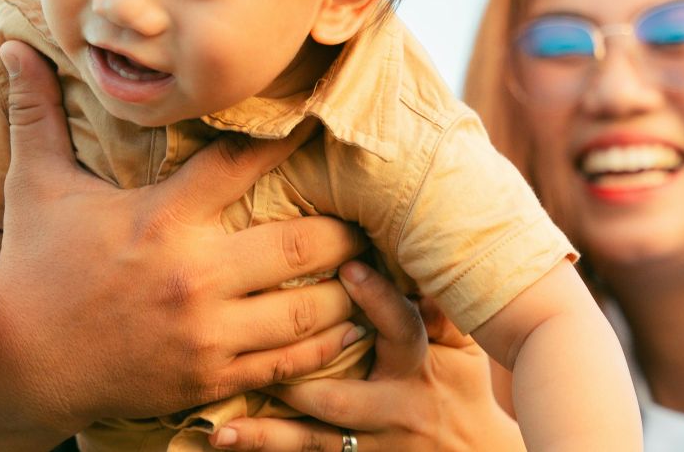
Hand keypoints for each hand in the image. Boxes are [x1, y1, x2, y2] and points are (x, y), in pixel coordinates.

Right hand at [0, 41, 369, 434]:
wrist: (18, 367)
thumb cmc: (30, 268)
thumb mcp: (33, 186)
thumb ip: (36, 114)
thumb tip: (12, 47)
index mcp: (162, 219)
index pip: (242, 163)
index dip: (291, 137)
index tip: (323, 118)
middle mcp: (194, 275)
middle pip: (302, 244)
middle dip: (345, 230)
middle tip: (365, 216)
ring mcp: (206, 332)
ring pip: (308, 309)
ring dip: (347, 290)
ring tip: (370, 272)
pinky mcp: (210, 377)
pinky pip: (288, 362)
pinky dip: (326, 345)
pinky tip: (348, 326)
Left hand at [211, 262, 524, 451]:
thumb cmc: (462, 388)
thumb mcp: (461, 348)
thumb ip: (436, 306)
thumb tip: (415, 250)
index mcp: (421, 369)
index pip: (402, 331)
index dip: (377, 298)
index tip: (347, 264)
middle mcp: (396, 411)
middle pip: (340, 397)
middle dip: (294, 375)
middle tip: (247, 343)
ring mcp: (374, 445)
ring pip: (314, 441)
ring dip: (266, 431)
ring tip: (222, 420)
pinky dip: (265, 449)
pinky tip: (224, 439)